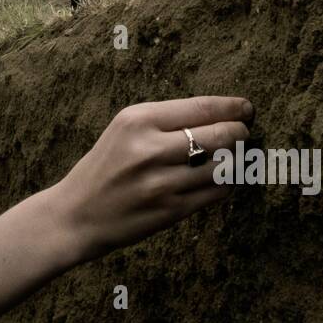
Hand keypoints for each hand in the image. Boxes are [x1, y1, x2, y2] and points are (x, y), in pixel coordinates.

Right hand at [49, 97, 252, 263]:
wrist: (77, 214)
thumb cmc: (105, 166)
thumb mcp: (125, 130)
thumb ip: (167, 120)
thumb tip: (220, 114)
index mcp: (138, 120)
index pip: (201, 107)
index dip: (232, 107)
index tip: (246, 108)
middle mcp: (150, 149)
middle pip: (220, 135)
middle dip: (239, 133)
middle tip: (242, 133)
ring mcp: (162, 183)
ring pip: (224, 165)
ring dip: (236, 159)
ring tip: (232, 156)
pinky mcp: (171, 211)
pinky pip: (217, 192)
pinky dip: (226, 182)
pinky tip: (221, 178)